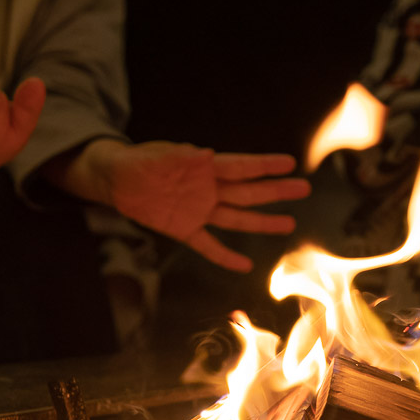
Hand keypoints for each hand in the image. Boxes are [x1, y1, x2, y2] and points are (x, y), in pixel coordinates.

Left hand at [103, 141, 308, 271]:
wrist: (116, 179)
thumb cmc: (137, 161)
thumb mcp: (154, 156)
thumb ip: (176, 157)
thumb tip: (203, 153)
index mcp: (204, 167)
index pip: (240, 167)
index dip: (264, 165)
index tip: (289, 164)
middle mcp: (208, 189)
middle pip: (248, 192)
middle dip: (276, 191)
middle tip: (303, 189)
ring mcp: (199, 211)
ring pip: (237, 218)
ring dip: (262, 222)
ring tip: (288, 224)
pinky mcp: (185, 229)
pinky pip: (208, 245)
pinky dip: (225, 256)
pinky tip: (244, 265)